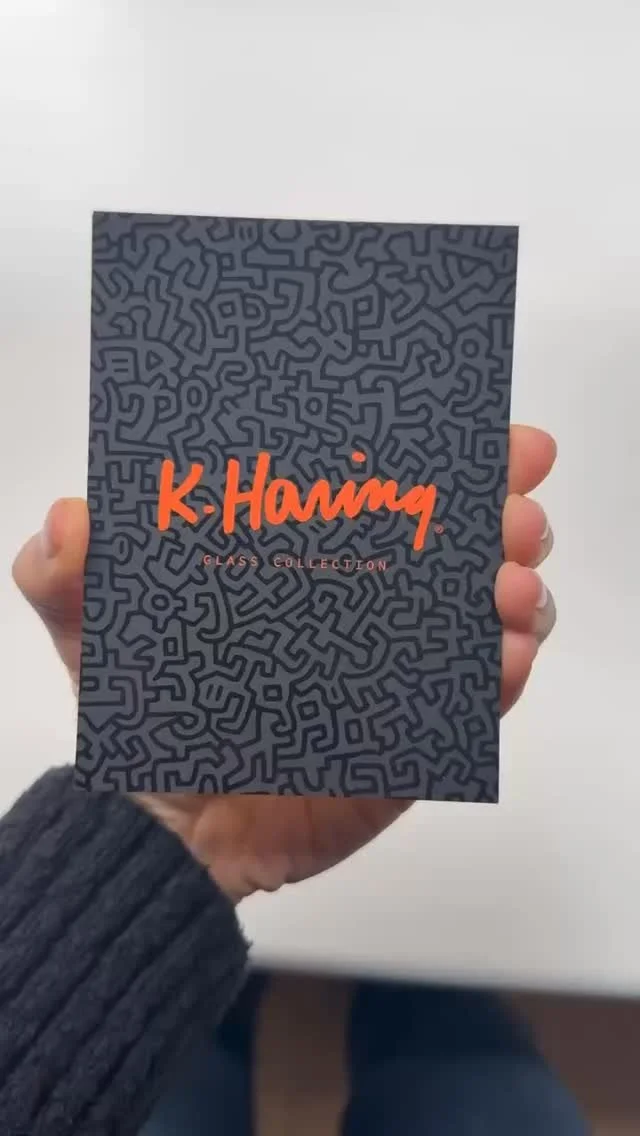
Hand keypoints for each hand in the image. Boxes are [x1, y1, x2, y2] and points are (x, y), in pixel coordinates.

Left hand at [13, 426, 555, 902]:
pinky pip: (478, 704)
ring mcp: (401, 667)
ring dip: (519, 590)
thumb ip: (63, 572)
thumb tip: (73, 519)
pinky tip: (508, 656)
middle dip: (505, 514)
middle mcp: (370, 600)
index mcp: (314, 553)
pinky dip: (505, 677)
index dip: (451, 455)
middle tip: (510, 510)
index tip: (492, 435)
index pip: (394, 486)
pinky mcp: (415, 734)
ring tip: (508, 586)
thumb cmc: (142, 710)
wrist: (166, 825)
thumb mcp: (89, 625)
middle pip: (464, 541)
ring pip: (490, 614)